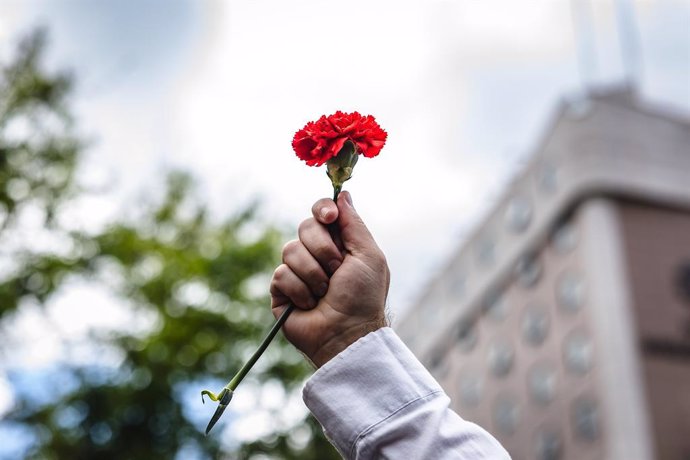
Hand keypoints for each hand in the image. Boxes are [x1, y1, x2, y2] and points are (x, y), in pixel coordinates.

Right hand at [270, 191, 388, 366]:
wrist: (347, 333)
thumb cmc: (364, 297)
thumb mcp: (369, 255)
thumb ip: (354, 224)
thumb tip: (343, 194)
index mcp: (338, 243)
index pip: (321, 212)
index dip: (322, 210)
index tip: (329, 217)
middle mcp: (316, 253)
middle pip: (304, 227)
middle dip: (323, 249)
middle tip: (336, 270)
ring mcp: (297, 271)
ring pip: (290, 250)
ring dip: (313, 273)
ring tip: (324, 293)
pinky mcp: (281, 290)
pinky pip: (281, 274)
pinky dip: (299, 290)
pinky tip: (310, 305)